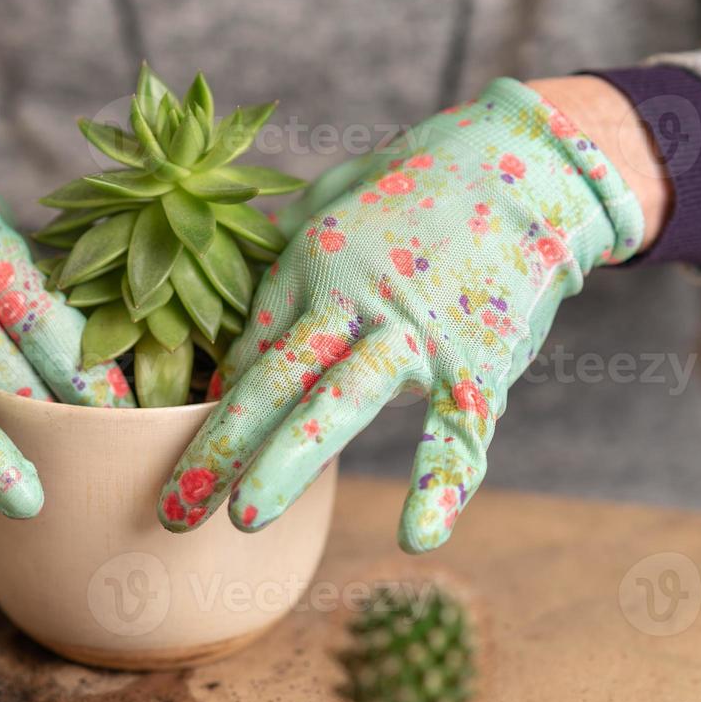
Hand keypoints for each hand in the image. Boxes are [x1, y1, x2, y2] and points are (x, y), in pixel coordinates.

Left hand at [157, 77, 646, 552]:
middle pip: (274, 381)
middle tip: (173, 509)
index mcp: (311, 264)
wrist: (526, 165)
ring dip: (289, 461)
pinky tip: (416, 536)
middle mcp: (353, 301)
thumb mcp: (337, 204)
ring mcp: (416, 334)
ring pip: (341, 403)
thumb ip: (287, 257)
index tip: (189, 458)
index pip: (252, 350)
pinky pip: (458, 432)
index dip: (221, 407)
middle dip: (220, 447)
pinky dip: (440, 486)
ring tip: (244, 518)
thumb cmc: (421, 188)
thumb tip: (242, 302)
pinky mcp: (479, 362)